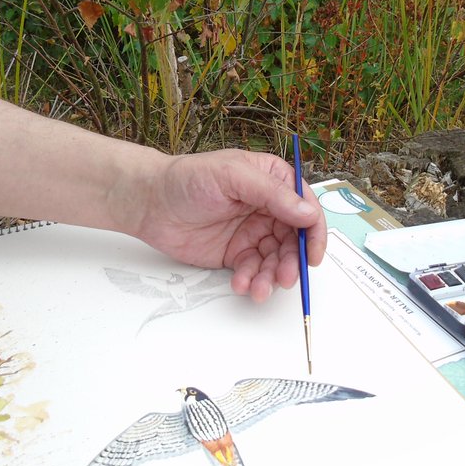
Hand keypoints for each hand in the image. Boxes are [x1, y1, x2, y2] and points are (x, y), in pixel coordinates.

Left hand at [132, 149, 326, 302]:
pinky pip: (253, 271)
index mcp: (273, 181)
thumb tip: (308, 214)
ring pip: (276, 260)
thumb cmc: (188, 179)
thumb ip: (273, 194)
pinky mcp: (236, 254)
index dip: (314, 232)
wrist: (150, 203)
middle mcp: (268, 207)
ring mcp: (253, 232)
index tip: (313, 254)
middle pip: (294, 240)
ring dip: (271, 277)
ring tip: (258, 289)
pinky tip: (240, 284)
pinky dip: (251, 281)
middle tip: (284, 278)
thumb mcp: (233, 176)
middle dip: (291, 261)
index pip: (306, 207)